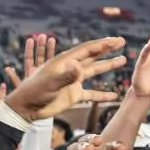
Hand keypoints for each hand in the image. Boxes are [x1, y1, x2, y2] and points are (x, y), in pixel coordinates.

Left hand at [5, 37, 126, 121]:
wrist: (26, 108)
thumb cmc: (34, 93)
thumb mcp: (50, 84)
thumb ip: (65, 76)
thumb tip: (79, 66)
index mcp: (64, 62)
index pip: (86, 49)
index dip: (102, 44)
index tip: (115, 40)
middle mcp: (70, 69)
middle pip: (92, 56)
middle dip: (107, 48)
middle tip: (122, 41)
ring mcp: (73, 81)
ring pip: (94, 71)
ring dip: (108, 65)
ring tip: (123, 60)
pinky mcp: (74, 95)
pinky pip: (92, 94)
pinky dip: (103, 94)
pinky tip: (114, 95)